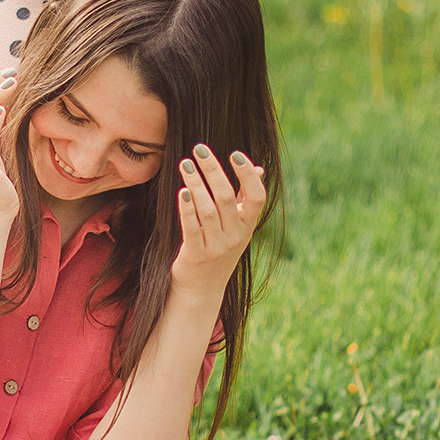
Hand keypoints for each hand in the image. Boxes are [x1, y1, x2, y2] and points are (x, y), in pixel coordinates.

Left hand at [170, 144, 266, 298]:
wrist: (201, 289)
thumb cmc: (218, 249)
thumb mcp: (236, 226)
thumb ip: (244, 198)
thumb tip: (258, 168)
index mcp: (247, 226)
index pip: (257, 197)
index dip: (248, 175)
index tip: (235, 154)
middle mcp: (236, 236)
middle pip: (227, 197)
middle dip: (213, 170)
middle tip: (198, 149)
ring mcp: (216, 247)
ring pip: (208, 210)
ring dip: (196, 184)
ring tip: (185, 164)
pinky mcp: (196, 256)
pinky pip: (191, 228)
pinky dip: (187, 209)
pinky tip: (181, 192)